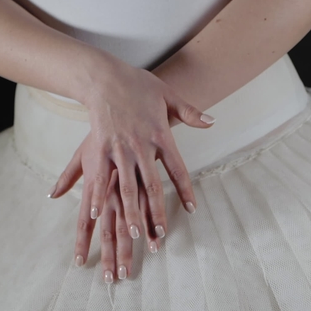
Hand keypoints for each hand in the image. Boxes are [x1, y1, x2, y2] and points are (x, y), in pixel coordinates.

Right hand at [49, 61, 214, 268]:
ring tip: (134, 233)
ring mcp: (119, 148)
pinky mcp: (100, 148)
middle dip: (156, 212)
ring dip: (130, 211)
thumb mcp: (168, 95)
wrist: (105, 76)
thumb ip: (191, 113)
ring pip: (126, 186)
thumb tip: (214, 122)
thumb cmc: (138, 85)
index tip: (192, 209)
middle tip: (159, 234)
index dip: (185, 190)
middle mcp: (141, 146)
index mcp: (161, 135)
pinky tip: (97, 213)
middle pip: (152, 185)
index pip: (178, 168)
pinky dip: (98, 195)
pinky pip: (100, 176)